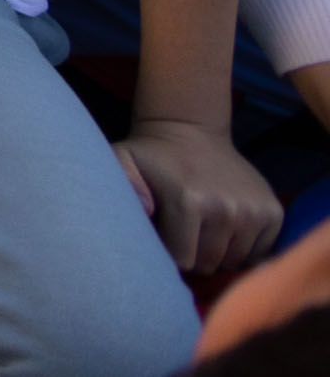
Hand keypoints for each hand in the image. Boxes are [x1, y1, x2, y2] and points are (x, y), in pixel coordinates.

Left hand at [119, 117, 281, 277]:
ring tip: (203, 228)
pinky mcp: (274, 213)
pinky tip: (226, 228)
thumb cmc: (152, 156)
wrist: (191, 130)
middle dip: (193, 256)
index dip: (169, 255)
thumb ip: (125, 184)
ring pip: (234, 262)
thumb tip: (146, 210)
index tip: (163, 237)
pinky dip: (243, 248)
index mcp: (189, 202)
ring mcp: (254, 211)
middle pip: (209, 264)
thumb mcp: (122, 160)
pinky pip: (258, 254)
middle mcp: (227, 209)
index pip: (183, 261)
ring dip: (218, 253)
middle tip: (183, 232)